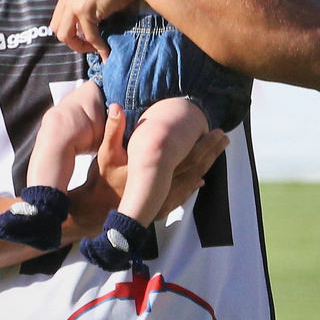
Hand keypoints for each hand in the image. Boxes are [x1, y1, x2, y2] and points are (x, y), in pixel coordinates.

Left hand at [49, 0, 142, 58]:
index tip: (87, 34)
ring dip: (80, 46)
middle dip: (72, 40)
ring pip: (65, 35)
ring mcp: (73, 3)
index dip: (72, 28)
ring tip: (95, 49)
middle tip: (89, 44)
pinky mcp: (84, 10)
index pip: (61, 14)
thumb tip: (97, 15)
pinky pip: (89, 36)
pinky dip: (98, 47)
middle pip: (57, 27)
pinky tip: (106, 51)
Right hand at [78, 105, 228, 232]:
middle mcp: (162, 186)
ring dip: (206, 166)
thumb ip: (113, 130)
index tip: (215, 130)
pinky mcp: (158, 208)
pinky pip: (181, 196)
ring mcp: (162, 199)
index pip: (186, 155)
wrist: (95, 213)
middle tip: (224, 138)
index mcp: (154, 170)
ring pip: (191, 181)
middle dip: (211, 152)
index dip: (203, 143)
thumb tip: (116, 106)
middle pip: (194, 166)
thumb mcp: (105, 153)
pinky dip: (192, 187)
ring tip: (218, 152)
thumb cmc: (101, 180)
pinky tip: (200, 181)